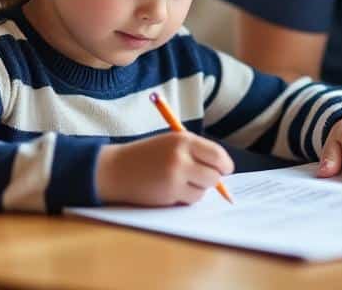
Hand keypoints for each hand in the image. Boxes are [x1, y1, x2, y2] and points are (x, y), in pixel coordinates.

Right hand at [96, 133, 233, 205]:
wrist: (117, 169)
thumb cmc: (147, 155)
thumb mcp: (171, 143)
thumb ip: (196, 152)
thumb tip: (223, 170)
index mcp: (183, 140)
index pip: (217, 155)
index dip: (224, 165)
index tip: (224, 169)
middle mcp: (181, 158)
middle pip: (214, 176)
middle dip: (213, 180)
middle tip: (203, 178)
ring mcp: (175, 178)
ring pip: (203, 191)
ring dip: (197, 189)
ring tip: (179, 181)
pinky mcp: (168, 195)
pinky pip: (190, 200)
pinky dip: (185, 198)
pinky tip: (171, 189)